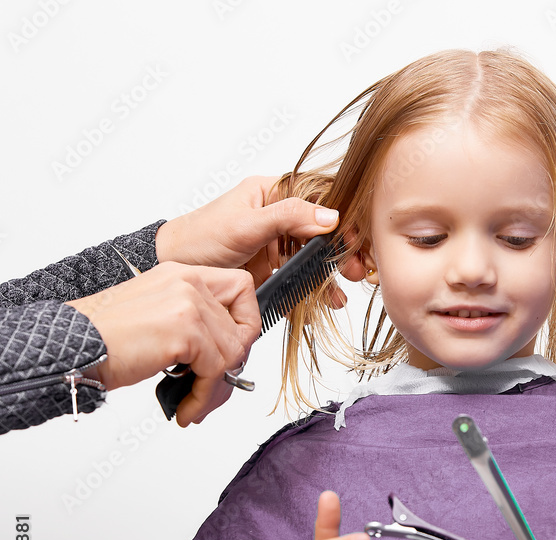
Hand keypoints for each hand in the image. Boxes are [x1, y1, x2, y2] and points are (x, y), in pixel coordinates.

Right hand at [66, 262, 259, 425]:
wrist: (71, 345)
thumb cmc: (105, 336)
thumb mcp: (157, 316)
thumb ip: (193, 322)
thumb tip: (226, 351)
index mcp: (183, 274)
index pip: (241, 289)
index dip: (245, 323)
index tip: (234, 350)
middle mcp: (189, 283)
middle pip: (241, 329)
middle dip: (230, 368)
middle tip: (212, 389)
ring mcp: (189, 305)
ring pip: (232, 354)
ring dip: (215, 389)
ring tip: (195, 404)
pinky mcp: (186, 331)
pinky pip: (216, 372)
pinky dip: (204, 397)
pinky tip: (186, 408)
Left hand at [154, 175, 349, 305]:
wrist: (172, 269)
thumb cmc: (199, 238)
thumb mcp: (245, 225)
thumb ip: (287, 217)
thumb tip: (330, 217)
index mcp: (272, 193)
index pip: (318, 198)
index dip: (340, 217)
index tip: (354, 239)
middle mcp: (278, 216)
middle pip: (322, 230)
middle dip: (341, 251)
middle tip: (356, 270)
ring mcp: (276, 244)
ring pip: (314, 256)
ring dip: (330, 275)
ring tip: (341, 292)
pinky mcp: (272, 270)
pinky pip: (299, 278)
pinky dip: (313, 291)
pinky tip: (324, 302)